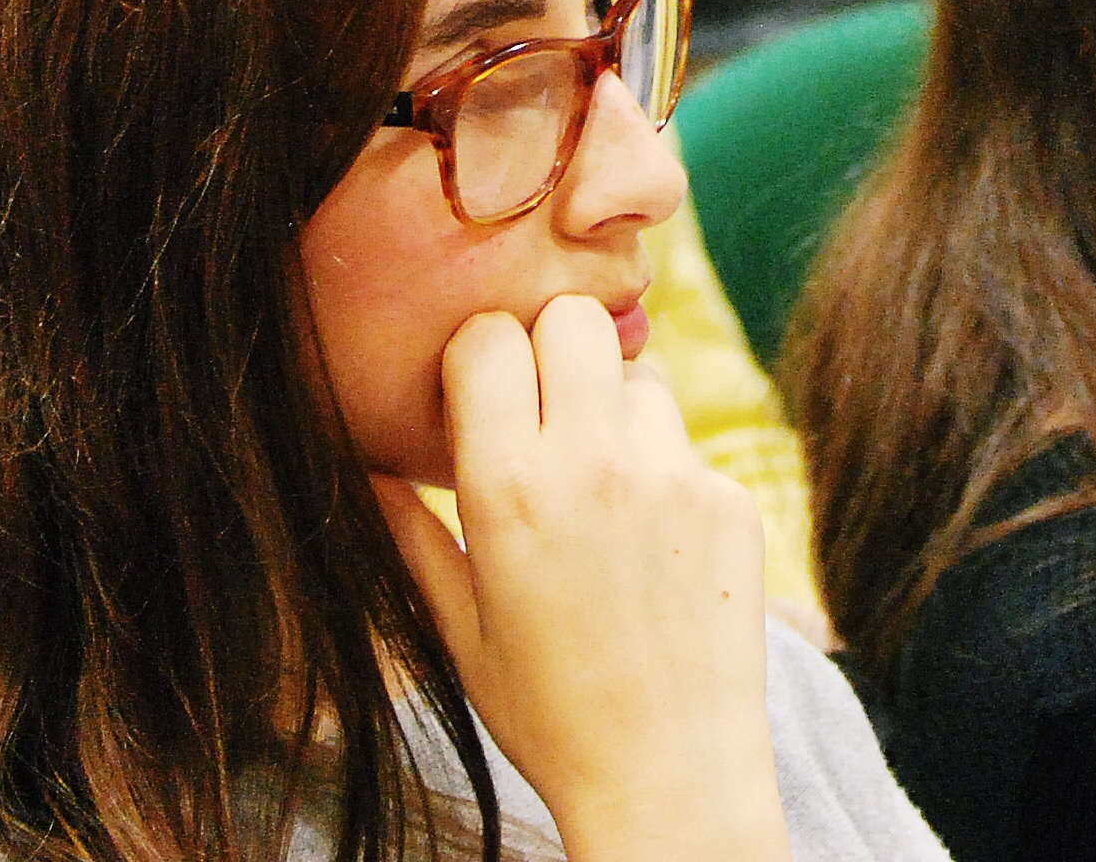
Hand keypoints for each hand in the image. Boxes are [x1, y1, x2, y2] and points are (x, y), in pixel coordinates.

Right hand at [372, 299, 785, 861]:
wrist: (669, 775)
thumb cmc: (548, 712)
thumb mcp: (457, 630)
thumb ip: (410, 536)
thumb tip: (364, 469)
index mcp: (508, 490)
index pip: (488, 338)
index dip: (478, 359)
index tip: (479, 400)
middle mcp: (593, 463)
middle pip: (572, 319)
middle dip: (551, 349)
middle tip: (545, 411)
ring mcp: (672, 475)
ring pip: (639, 374)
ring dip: (615, 408)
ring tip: (601, 487)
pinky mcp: (730, 496)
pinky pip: (688, 441)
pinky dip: (666, 469)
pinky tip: (653, 542)